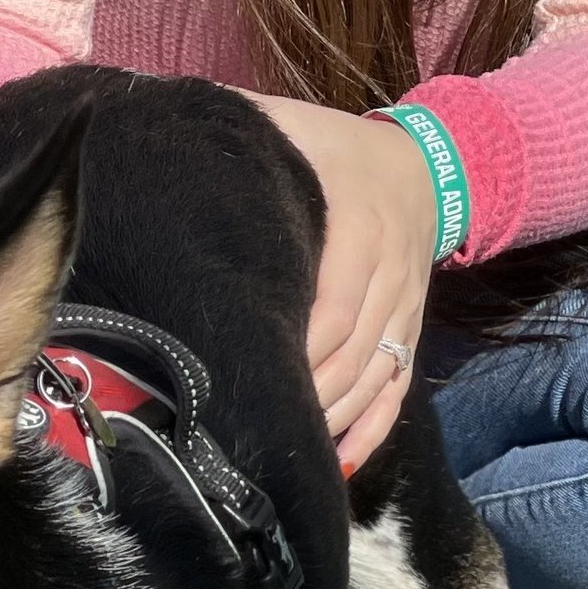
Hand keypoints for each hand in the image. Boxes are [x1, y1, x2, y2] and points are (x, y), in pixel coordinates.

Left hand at [242, 95, 441, 474]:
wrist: (423, 165)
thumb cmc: (333, 148)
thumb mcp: (290, 125)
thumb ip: (239, 126)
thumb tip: (164, 129)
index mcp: (359, 225)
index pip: (331, 305)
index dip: (295, 350)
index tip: (244, 374)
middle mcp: (389, 274)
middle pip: (351, 352)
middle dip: (305, 395)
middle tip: (248, 423)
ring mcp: (405, 310)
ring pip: (374, 378)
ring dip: (330, 419)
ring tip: (282, 448)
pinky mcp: (410, 333)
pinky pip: (397, 391)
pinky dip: (372, 431)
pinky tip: (339, 463)